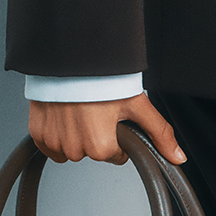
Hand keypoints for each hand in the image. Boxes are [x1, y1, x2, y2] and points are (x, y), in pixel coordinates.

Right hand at [27, 93, 186, 165]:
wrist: (72, 57)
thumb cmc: (103, 79)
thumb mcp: (137, 104)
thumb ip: (159, 133)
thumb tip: (177, 157)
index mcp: (101, 146)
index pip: (114, 155)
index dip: (116, 135)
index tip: (112, 117)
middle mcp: (76, 149)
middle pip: (92, 152)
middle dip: (96, 135)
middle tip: (97, 109)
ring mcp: (55, 142)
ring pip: (70, 150)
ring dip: (75, 135)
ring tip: (80, 109)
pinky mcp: (38, 133)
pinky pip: (48, 145)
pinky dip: (55, 134)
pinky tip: (64, 115)